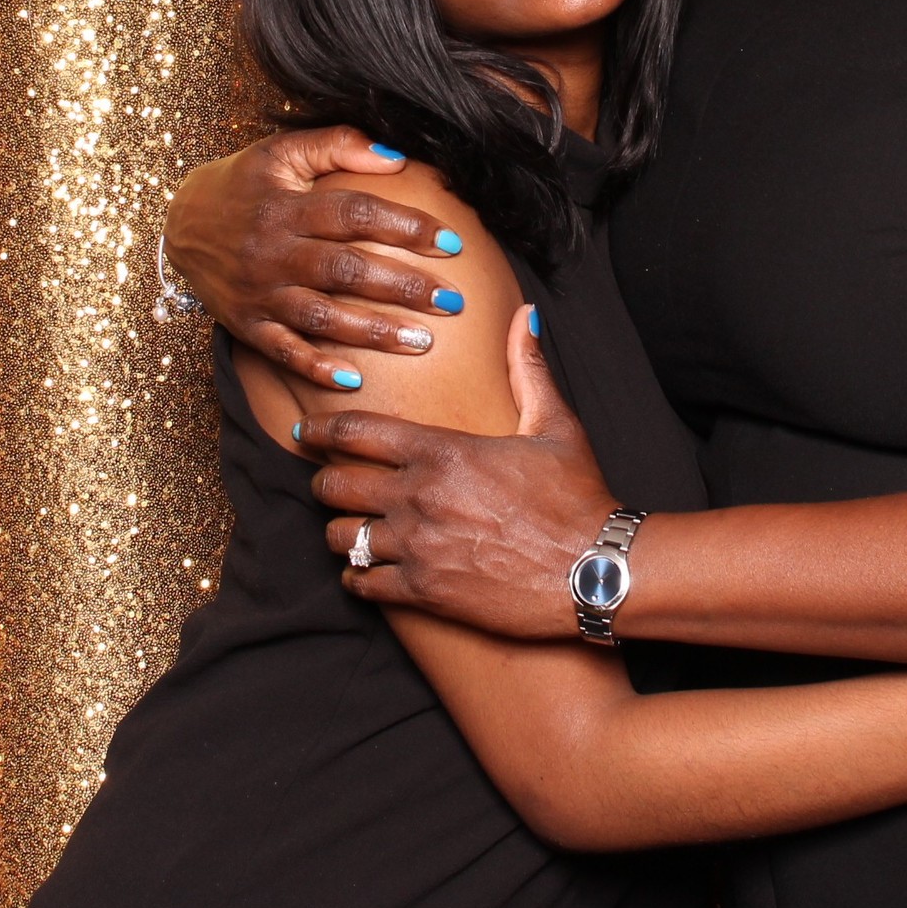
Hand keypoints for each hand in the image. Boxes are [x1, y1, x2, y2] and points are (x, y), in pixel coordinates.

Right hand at [166, 127, 462, 389]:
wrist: (178, 224)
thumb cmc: (244, 184)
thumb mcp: (282, 152)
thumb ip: (338, 144)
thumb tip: (397, 157)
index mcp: (287, 206)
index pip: (354, 214)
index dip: (405, 227)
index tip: (452, 243)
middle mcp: (273, 251)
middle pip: (345, 271)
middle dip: (403, 287)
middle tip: (453, 301)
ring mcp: (259, 292)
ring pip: (321, 317)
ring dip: (373, 333)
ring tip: (423, 342)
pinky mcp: (247, 325)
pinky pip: (283, 352)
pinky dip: (316, 369)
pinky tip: (355, 381)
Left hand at [313, 310, 619, 637]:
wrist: (597, 569)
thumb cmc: (578, 497)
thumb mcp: (555, 425)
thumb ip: (528, 368)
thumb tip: (527, 316)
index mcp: (443, 450)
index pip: (355, 432)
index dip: (321, 430)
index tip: (309, 433)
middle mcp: (419, 496)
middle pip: (334, 485)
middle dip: (326, 483)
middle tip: (331, 484)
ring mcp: (419, 547)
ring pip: (342, 538)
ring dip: (342, 532)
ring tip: (352, 530)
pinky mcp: (426, 592)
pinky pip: (363, 583)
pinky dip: (358, 577)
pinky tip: (368, 572)